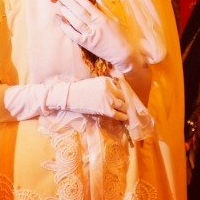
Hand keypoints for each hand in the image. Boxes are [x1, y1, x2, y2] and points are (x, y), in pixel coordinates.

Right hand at [2, 76, 127, 121]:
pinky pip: (118, 113)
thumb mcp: (94, 84)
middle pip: (123, 96)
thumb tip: (115, 93)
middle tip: (129, 107)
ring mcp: (109, 98)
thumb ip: (105, 87)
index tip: (126, 99)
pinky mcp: (106, 109)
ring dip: (125, 110)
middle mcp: (110, 88)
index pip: (120, 87)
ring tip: (128, 114)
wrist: (70, 96)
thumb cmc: (80, 90)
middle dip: (126, 102)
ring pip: (123, 105)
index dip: (124, 94)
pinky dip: (122, 116)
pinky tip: (125, 119)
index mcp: (107, 81)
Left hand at [58, 0, 135, 72]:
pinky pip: (74, 36)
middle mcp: (95, 25)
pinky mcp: (87, 44)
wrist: (123, 53)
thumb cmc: (121, 35)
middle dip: (70, 4)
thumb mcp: (114, 19)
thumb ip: (104, 8)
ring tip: (61, 8)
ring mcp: (90, 35)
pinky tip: (62, 23)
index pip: (87, 5)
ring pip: (76, 22)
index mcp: (102, 17)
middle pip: (79, 12)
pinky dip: (67, 29)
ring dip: (67, 14)